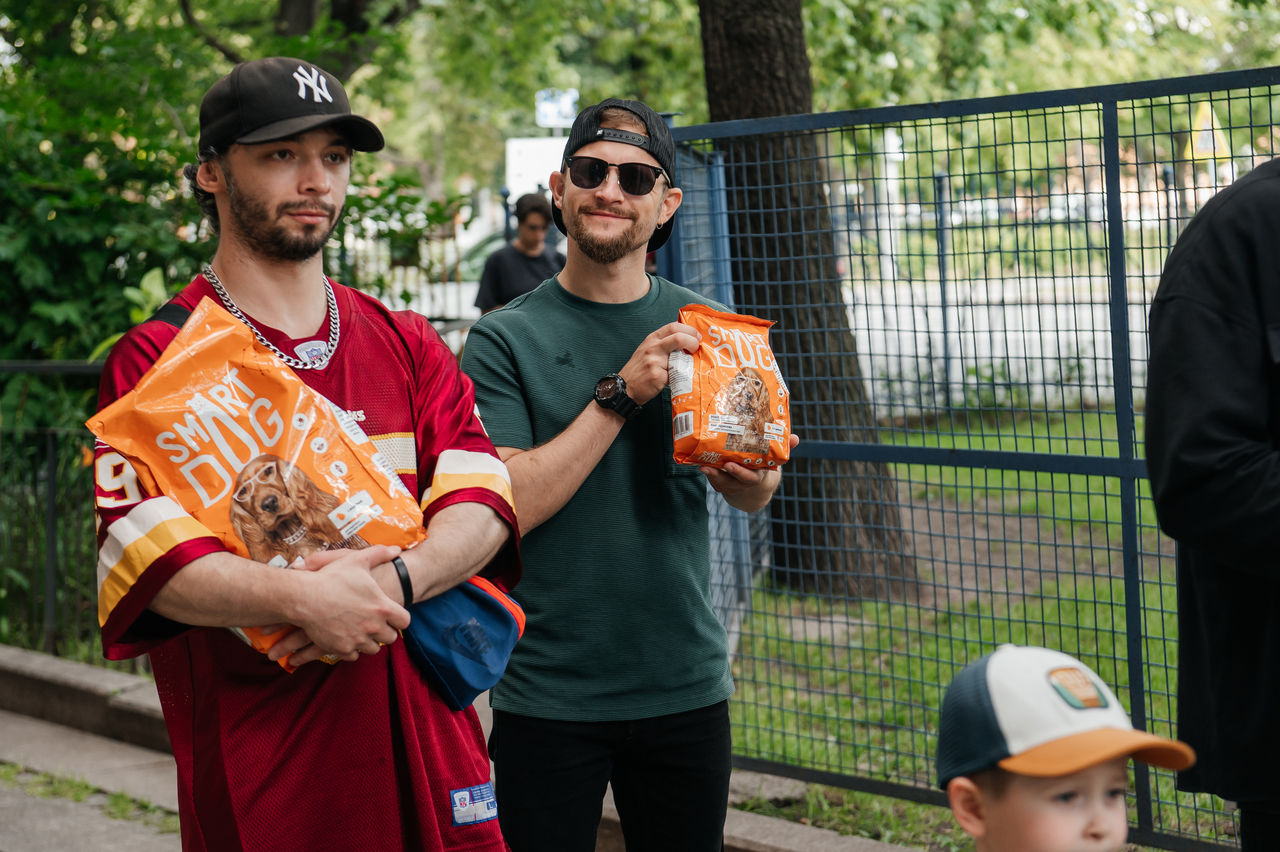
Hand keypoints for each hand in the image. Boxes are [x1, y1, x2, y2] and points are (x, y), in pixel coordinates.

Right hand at [265, 545, 409, 666]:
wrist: (305, 597)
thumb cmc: (332, 578)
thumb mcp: (357, 560)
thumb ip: (379, 554)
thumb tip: (396, 549)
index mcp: (382, 607)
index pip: (404, 622)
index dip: (399, 619)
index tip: (392, 616)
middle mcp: (373, 627)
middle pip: (390, 638)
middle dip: (385, 631)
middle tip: (376, 624)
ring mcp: (358, 640)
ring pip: (373, 648)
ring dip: (369, 641)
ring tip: (362, 631)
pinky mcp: (342, 649)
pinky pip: (354, 655)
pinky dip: (352, 649)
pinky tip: (348, 638)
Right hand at [617, 322, 700, 404]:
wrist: (624, 388)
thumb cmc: (639, 370)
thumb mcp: (648, 350)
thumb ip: (664, 344)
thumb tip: (687, 343)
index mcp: (652, 339)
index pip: (673, 327)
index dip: (689, 330)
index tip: (696, 336)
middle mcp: (652, 348)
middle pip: (679, 338)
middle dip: (693, 342)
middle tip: (696, 348)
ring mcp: (654, 362)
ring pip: (680, 358)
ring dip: (687, 363)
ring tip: (686, 367)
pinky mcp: (657, 376)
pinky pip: (676, 375)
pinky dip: (679, 377)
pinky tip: (676, 379)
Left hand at [701, 434, 799, 512]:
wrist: (754, 492)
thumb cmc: (764, 468)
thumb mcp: (775, 461)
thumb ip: (783, 448)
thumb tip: (796, 438)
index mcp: (757, 477)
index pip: (749, 478)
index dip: (740, 473)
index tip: (731, 465)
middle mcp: (743, 484)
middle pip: (731, 482)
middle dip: (722, 474)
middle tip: (713, 464)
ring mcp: (732, 487)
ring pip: (720, 483)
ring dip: (711, 475)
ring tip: (701, 465)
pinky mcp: (722, 486)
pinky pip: (714, 482)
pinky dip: (708, 475)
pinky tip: (699, 462)